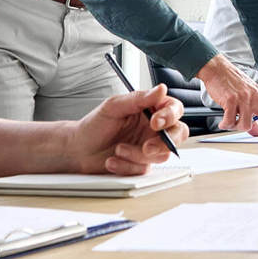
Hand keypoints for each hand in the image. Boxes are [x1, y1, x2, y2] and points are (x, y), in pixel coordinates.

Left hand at [67, 84, 187, 174]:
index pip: (173, 109)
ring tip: (118, 150)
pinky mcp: (141, 165)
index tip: (155, 121)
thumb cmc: (95, 125)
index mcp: (150, 110)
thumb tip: (161, 89)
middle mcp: (153, 129)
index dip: (170, 116)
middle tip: (147, 147)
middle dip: (165, 142)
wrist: (79, 149)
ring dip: (137, 155)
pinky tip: (112, 160)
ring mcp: (149, 147)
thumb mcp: (114, 106)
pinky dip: (127, 166)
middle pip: (178, 133)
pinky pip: (144, 169)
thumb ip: (139, 98)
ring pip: (161, 155)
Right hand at [197, 54, 257, 132]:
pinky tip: (223, 122)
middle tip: (247, 128)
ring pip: (245, 125)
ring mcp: (243, 98)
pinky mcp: (230, 101)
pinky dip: (225, 125)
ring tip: (231, 122)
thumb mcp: (246, 94)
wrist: (217, 69)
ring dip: (236, 127)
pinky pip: (229, 121)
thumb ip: (253, 114)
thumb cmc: (231, 80)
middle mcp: (254, 96)